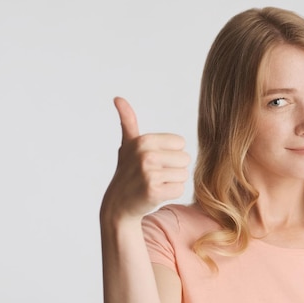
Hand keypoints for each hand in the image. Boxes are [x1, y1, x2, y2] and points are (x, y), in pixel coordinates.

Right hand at [101, 97, 190, 222]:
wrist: (118, 204)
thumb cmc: (128, 172)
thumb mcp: (128, 145)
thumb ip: (128, 121)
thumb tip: (118, 98)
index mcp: (143, 141)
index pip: (180, 143)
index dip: (170, 154)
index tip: (154, 161)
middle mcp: (145, 155)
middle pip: (185, 159)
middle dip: (173, 169)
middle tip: (154, 175)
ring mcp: (149, 174)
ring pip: (184, 175)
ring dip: (172, 182)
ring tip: (155, 184)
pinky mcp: (154, 192)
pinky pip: (180, 189)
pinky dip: (170, 194)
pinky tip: (156, 194)